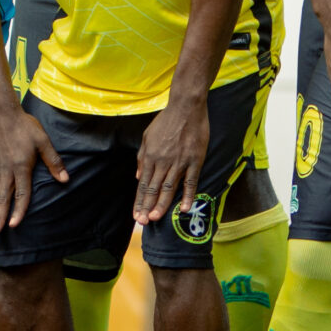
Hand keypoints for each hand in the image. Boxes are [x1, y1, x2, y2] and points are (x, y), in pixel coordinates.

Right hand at [0, 103, 65, 234]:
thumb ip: (53, 161)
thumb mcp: (43, 141)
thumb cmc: (23, 126)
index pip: (20, 193)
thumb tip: (65, 179)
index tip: (14, 225)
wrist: (3, 114)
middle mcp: (7, 170)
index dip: (18, 210)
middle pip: (2, 198)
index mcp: (20, 165)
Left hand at [134, 86, 208, 225]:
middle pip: (153, 189)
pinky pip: (190, 181)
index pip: (143, 184)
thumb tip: (138, 176)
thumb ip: (142, 157)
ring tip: (155, 218)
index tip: (136, 215)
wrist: (186, 107)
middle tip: (143, 222)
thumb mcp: (148, 136)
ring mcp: (179, 162)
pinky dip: (187, 196)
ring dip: (161, 204)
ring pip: (168, 188)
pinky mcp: (194, 160)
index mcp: (150, 156)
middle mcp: (162, 162)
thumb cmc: (166, 121)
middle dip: (147, 207)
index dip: (139, 201)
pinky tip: (183, 208)